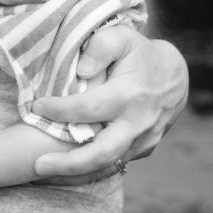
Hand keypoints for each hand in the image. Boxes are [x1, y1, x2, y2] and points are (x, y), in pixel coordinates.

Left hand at [30, 29, 188, 185]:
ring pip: (108, 166)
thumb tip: (81, 71)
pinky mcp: (143, 150)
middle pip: (102, 152)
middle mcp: (138, 123)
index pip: (89, 108)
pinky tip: (64, 173)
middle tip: (38, 165)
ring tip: (44, 175)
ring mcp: (143, 140)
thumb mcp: (123, 37)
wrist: (175, 75)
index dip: (60, 110)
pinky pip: (115, 165)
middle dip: (68, 163)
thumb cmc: (139, 53)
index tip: (37, 107)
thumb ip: (101, 48)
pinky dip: (89, 172)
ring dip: (75, 175)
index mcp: (129, 95)